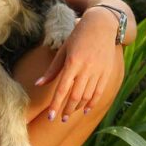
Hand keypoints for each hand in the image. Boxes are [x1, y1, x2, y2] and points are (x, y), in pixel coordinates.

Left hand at [35, 7, 119, 121]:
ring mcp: (98, 71)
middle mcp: (86, 68)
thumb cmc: (78, 36)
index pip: (62, 89)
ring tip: (69, 114)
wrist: (102, 25)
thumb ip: (53, 69)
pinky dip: (92, 103)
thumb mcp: (64, 50)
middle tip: (60, 119)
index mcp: (72, 62)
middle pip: (75, 96)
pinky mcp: (107, 72)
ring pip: (87, 96)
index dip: (56, 105)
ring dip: (77, 108)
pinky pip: (99, 92)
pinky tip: (85, 110)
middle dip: (66, 110)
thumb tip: (38, 84)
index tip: (51, 117)